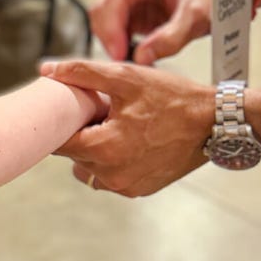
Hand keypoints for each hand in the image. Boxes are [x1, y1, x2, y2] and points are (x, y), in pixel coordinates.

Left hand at [41, 59, 213, 195]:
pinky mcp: (140, 190)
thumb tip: (47, 70)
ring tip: (114, 124)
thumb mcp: (126, 77)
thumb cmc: (171, 97)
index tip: (67, 107)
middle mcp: (112, 176)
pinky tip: (128, 138)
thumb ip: (83, 73)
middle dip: (79, 132)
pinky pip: (110, 177)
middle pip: (73, 155)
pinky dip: (112, 160)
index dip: (59, 122)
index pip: (58, 142)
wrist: (213, 123)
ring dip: (93, 149)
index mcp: (104, 149)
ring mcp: (127, 187)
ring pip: (89, 168)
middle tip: (98, 110)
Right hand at [89, 0, 209, 63]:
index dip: (112, 27)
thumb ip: (171, 38)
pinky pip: (112, 24)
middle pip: (103, 6)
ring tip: (131, 59)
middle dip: (109, 36)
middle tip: (123, 62)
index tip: (118, 54)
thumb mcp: (197, 19)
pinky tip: (132, 53)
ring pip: (103, 16)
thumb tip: (140, 58)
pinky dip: (117, 41)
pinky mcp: (128, 3)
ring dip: (111, 40)